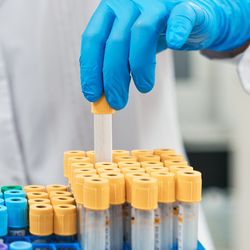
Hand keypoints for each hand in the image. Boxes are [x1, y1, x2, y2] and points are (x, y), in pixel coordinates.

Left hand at [80, 0, 249, 109]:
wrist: (187, 17)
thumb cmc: (154, 34)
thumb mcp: (128, 47)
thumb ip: (115, 64)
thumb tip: (102, 94)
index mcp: (110, 11)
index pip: (92, 40)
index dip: (91, 70)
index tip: (93, 95)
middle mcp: (129, 2)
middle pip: (115, 42)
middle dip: (113, 79)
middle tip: (117, 102)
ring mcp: (156, 2)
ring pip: (142, 32)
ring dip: (140, 67)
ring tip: (144, 87)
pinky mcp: (183, 5)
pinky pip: (180, 17)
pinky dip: (177, 30)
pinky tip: (174, 43)